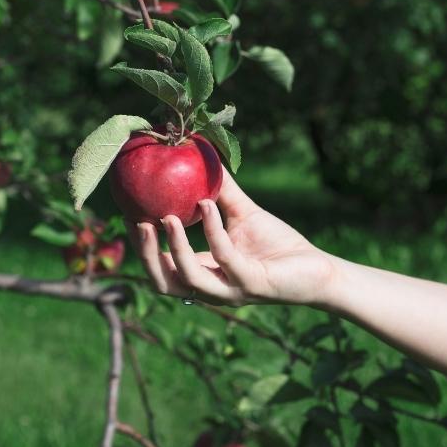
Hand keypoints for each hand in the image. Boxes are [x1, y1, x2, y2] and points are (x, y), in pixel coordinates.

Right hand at [127, 169, 336, 306]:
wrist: (317, 268)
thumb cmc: (279, 245)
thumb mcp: (242, 213)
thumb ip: (219, 192)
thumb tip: (200, 156)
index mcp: (205, 276)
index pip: (162, 271)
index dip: (141, 249)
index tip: (129, 215)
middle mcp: (212, 289)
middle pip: (165, 283)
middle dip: (146, 255)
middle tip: (137, 221)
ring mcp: (231, 290)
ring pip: (189, 278)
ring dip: (173, 247)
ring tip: (166, 217)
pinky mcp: (252, 284)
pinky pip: (224, 256)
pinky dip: (212, 229)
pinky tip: (207, 205)